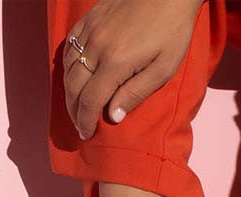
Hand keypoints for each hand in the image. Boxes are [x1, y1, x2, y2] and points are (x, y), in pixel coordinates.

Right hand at [63, 0, 203, 139]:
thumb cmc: (172, 32)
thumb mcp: (163, 69)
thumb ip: (136, 94)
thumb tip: (112, 116)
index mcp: (116, 63)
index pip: (90, 101)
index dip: (85, 121)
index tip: (86, 134)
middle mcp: (97, 46)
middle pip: (74, 87)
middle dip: (74, 111)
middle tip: (80, 126)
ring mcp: (90, 30)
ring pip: (68, 68)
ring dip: (69, 91)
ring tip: (77, 107)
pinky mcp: (89, 18)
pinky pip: (69, 46)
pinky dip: (68, 66)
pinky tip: (75, 77)